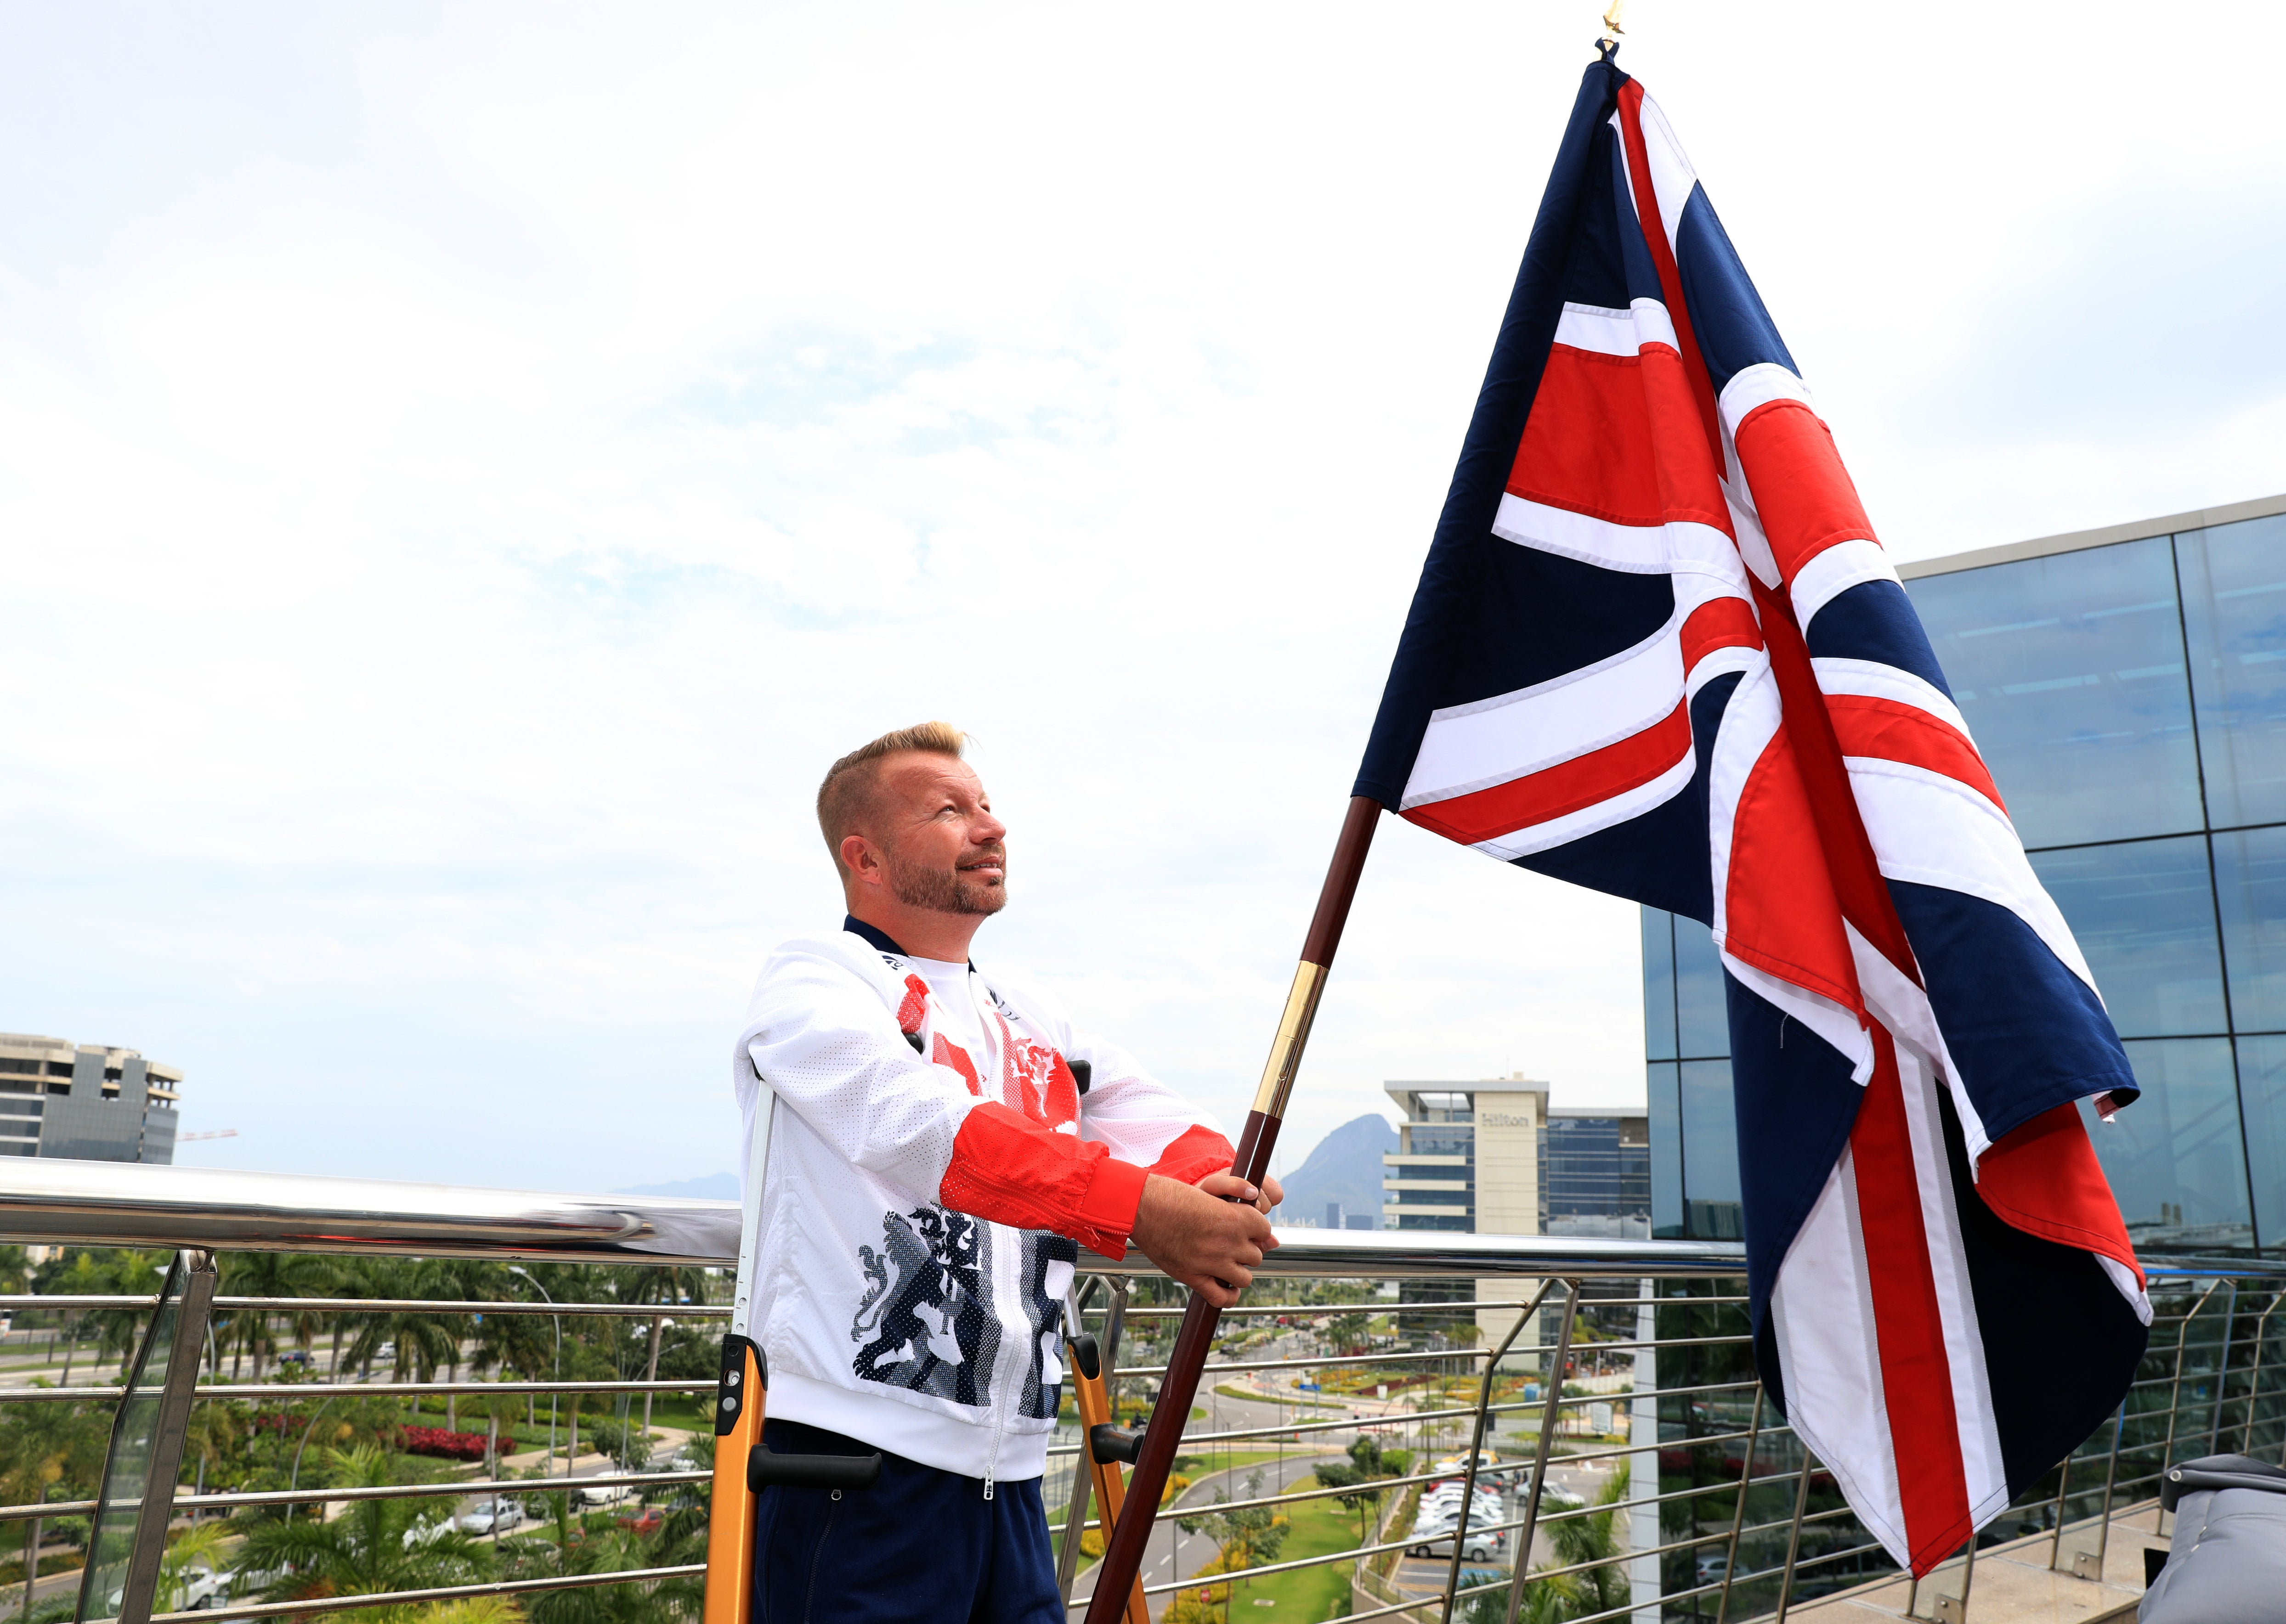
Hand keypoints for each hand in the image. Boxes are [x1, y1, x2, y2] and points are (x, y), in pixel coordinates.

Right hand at [1130, 1174, 1277, 1307]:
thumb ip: (1238, 1212)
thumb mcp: (1211, 1195)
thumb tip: (1265, 1232)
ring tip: (1226, 1264)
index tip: (1244, 1230)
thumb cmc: (1173, 1196)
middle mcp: (1228, 1241)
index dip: (1255, 1231)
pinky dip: (1227, 1296)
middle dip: (1246, 1251)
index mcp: (1236, 1218)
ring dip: (1238, 1272)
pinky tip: (1225, 1287)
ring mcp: (1211, 1261)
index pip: (1264, 1231)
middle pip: (1256, 1256)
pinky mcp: (1193, 1277)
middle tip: (1231, 1245)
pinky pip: (1222, 1297)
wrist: (1142, 1206)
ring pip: (1245, 1278)